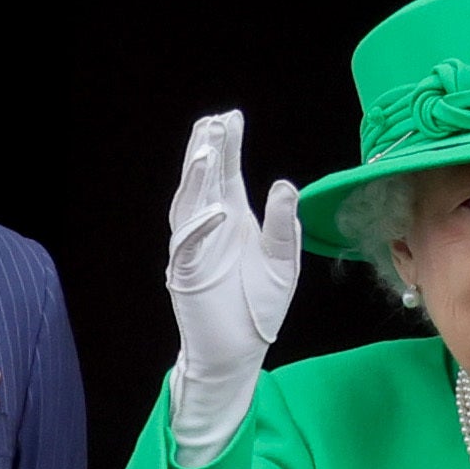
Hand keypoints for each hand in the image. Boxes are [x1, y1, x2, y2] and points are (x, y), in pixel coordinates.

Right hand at [162, 111, 304, 461]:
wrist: (239, 351)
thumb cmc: (259, 306)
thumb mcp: (282, 263)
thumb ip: (282, 226)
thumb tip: (284, 184)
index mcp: (233, 219)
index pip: (226, 174)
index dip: (226, 146)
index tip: (230, 116)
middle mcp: (210, 228)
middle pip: (204, 181)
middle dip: (207, 151)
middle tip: (213, 122)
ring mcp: (194, 250)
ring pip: (189, 206)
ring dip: (196, 180)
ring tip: (205, 150)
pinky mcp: (185, 275)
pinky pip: (189, 246)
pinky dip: (201, 228)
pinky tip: (217, 211)